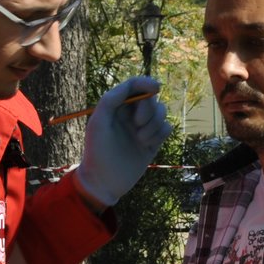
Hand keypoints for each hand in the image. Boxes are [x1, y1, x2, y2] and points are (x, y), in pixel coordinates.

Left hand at [74, 77, 170, 206]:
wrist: (104, 181)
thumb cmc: (97, 151)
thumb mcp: (98, 123)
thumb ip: (111, 99)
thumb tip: (132, 85)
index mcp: (116, 106)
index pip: (135, 86)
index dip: (146, 82)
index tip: (155, 87)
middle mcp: (131, 114)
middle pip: (151, 98)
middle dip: (148, 109)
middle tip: (137, 124)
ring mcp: (143, 128)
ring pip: (162, 112)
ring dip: (154, 123)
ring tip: (140, 139)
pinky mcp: (153, 142)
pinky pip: (167, 127)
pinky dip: (160, 133)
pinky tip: (147, 145)